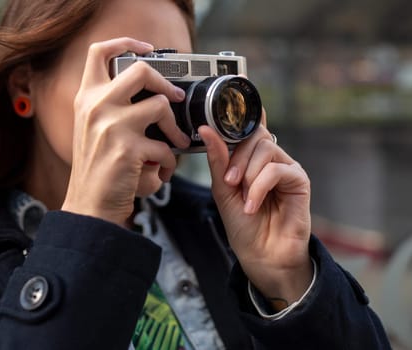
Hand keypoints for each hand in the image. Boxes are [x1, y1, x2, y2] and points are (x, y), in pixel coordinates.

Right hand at [62, 37, 189, 225]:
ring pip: (161, 106)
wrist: (89, 206)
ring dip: (174, 129)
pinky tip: (160, 172)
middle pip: (140, 71)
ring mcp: (112, 126)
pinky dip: (168, 163)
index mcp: (86, 99)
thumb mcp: (92, 129)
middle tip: (174, 98)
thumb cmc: (96, 169)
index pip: (99, 52)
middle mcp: (96, 107)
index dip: (126, 42)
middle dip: (165, 83)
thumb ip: (110, 105)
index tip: (146, 49)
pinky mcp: (129, 149)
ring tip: (175, 144)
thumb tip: (150, 92)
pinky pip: (165, 147)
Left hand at [199, 111, 312, 304]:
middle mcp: (269, 158)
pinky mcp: (299, 180)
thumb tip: (205, 129)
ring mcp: (286, 167)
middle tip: (229, 182)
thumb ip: (217, 159)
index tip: (237, 88)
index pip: (249, 127)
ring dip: (247, 173)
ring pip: (265, 149)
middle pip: (254, 136)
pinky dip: (260, 186)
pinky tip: (253, 203)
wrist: (259, 255)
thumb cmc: (241, 224)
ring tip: (241, 195)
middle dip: (237, 157)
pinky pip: (277, 169)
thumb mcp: (221, 189)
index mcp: (250, 158)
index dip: (244, 110)